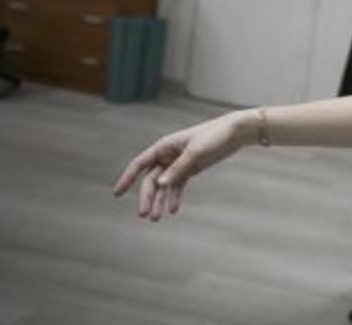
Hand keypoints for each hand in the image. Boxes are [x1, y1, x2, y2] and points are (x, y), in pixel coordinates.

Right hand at [112, 111, 253, 220]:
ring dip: (160, 201)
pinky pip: (177, 186)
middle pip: (151, 180)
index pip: (139, 164)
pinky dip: (174, 197)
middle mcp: (167, 155)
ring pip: (164, 186)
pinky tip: (172, 209)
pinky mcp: (190, 169)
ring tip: (157, 218)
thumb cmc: (214, 137)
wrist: (235, 132)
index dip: (127, 179)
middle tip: (145, 215)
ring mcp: (178, 163)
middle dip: (147, 197)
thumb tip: (160, 183)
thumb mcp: (196, 152)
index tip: (116, 194)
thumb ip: (179, 168)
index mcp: (163, 146)